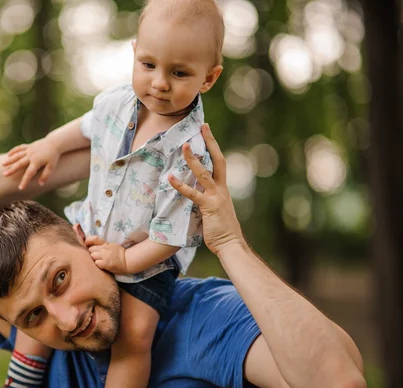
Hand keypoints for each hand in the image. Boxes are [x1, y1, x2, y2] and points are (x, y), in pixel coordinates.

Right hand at [2, 138, 60, 189]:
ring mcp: (29, 150)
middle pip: (19, 164)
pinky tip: (8, 155)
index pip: (29, 173)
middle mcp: (31, 156)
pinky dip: (13, 151)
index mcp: (37, 162)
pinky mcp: (28, 146)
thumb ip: (46, 175)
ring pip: (17, 155)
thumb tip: (40, 184)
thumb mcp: (52, 166)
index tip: (20, 188)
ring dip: (10, 160)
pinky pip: (19, 148)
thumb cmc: (53, 156)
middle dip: (12, 170)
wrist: (54, 143)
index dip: (24, 181)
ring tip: (3, 164)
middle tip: (4, 175)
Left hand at [85, 236, 127, 273]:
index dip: (88, 241)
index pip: (94, 239)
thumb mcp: (112, 246)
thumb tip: (93, 246)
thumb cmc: (120, 254)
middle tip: (96, 257)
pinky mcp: (106, 264)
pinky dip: (98, 265)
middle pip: (91, 249)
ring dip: (94, 259)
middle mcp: (105, 249)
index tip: (87, 244)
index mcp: (106, 244)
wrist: (128, 261)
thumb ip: (103, 245)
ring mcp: (105, 256)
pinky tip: (102, 266)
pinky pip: (96, 263)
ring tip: (99, 261)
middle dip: (92, 253)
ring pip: (92, 256)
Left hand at [168, 124, 244, 255]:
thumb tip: (198, 194)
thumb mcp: (217, 210)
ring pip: (204, 173)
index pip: (219, 162)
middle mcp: (222, 189)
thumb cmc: (222, 231)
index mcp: (223, 189)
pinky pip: (193, 194)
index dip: (214, 146)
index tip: (207, 132)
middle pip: (217, 160)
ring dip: (193, 159)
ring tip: (184, 146)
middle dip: (210, 142)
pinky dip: (180, 185)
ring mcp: (216, 197)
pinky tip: (170, 178)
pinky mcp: (208, 207)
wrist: (231, 245)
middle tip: (202, 127)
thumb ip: (209, 199)